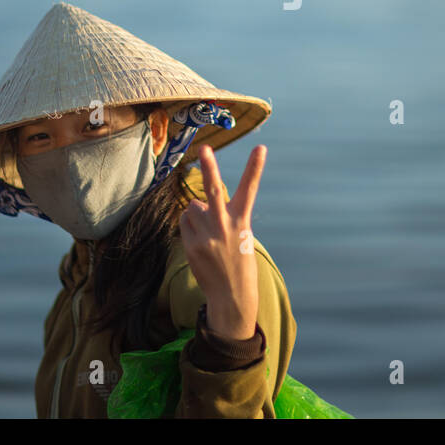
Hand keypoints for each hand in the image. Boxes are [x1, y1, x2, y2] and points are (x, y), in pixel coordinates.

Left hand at [179, 143, 266, 340]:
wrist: (231, 296)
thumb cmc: (238, 263)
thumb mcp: (240, 237)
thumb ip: (222, 216)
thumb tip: (196, 202)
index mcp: (241, 222)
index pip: (249, 189)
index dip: (255, 167)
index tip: (261, 147)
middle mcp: (224, 226)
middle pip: (214, 190)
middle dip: (209, 167)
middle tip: (204, 148)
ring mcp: (206, 236)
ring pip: (192, 207)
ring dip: (195, 212)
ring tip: (207, 231)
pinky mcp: (191, 246)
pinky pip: (184, 223)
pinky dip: (189, 226)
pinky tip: (199, 241)